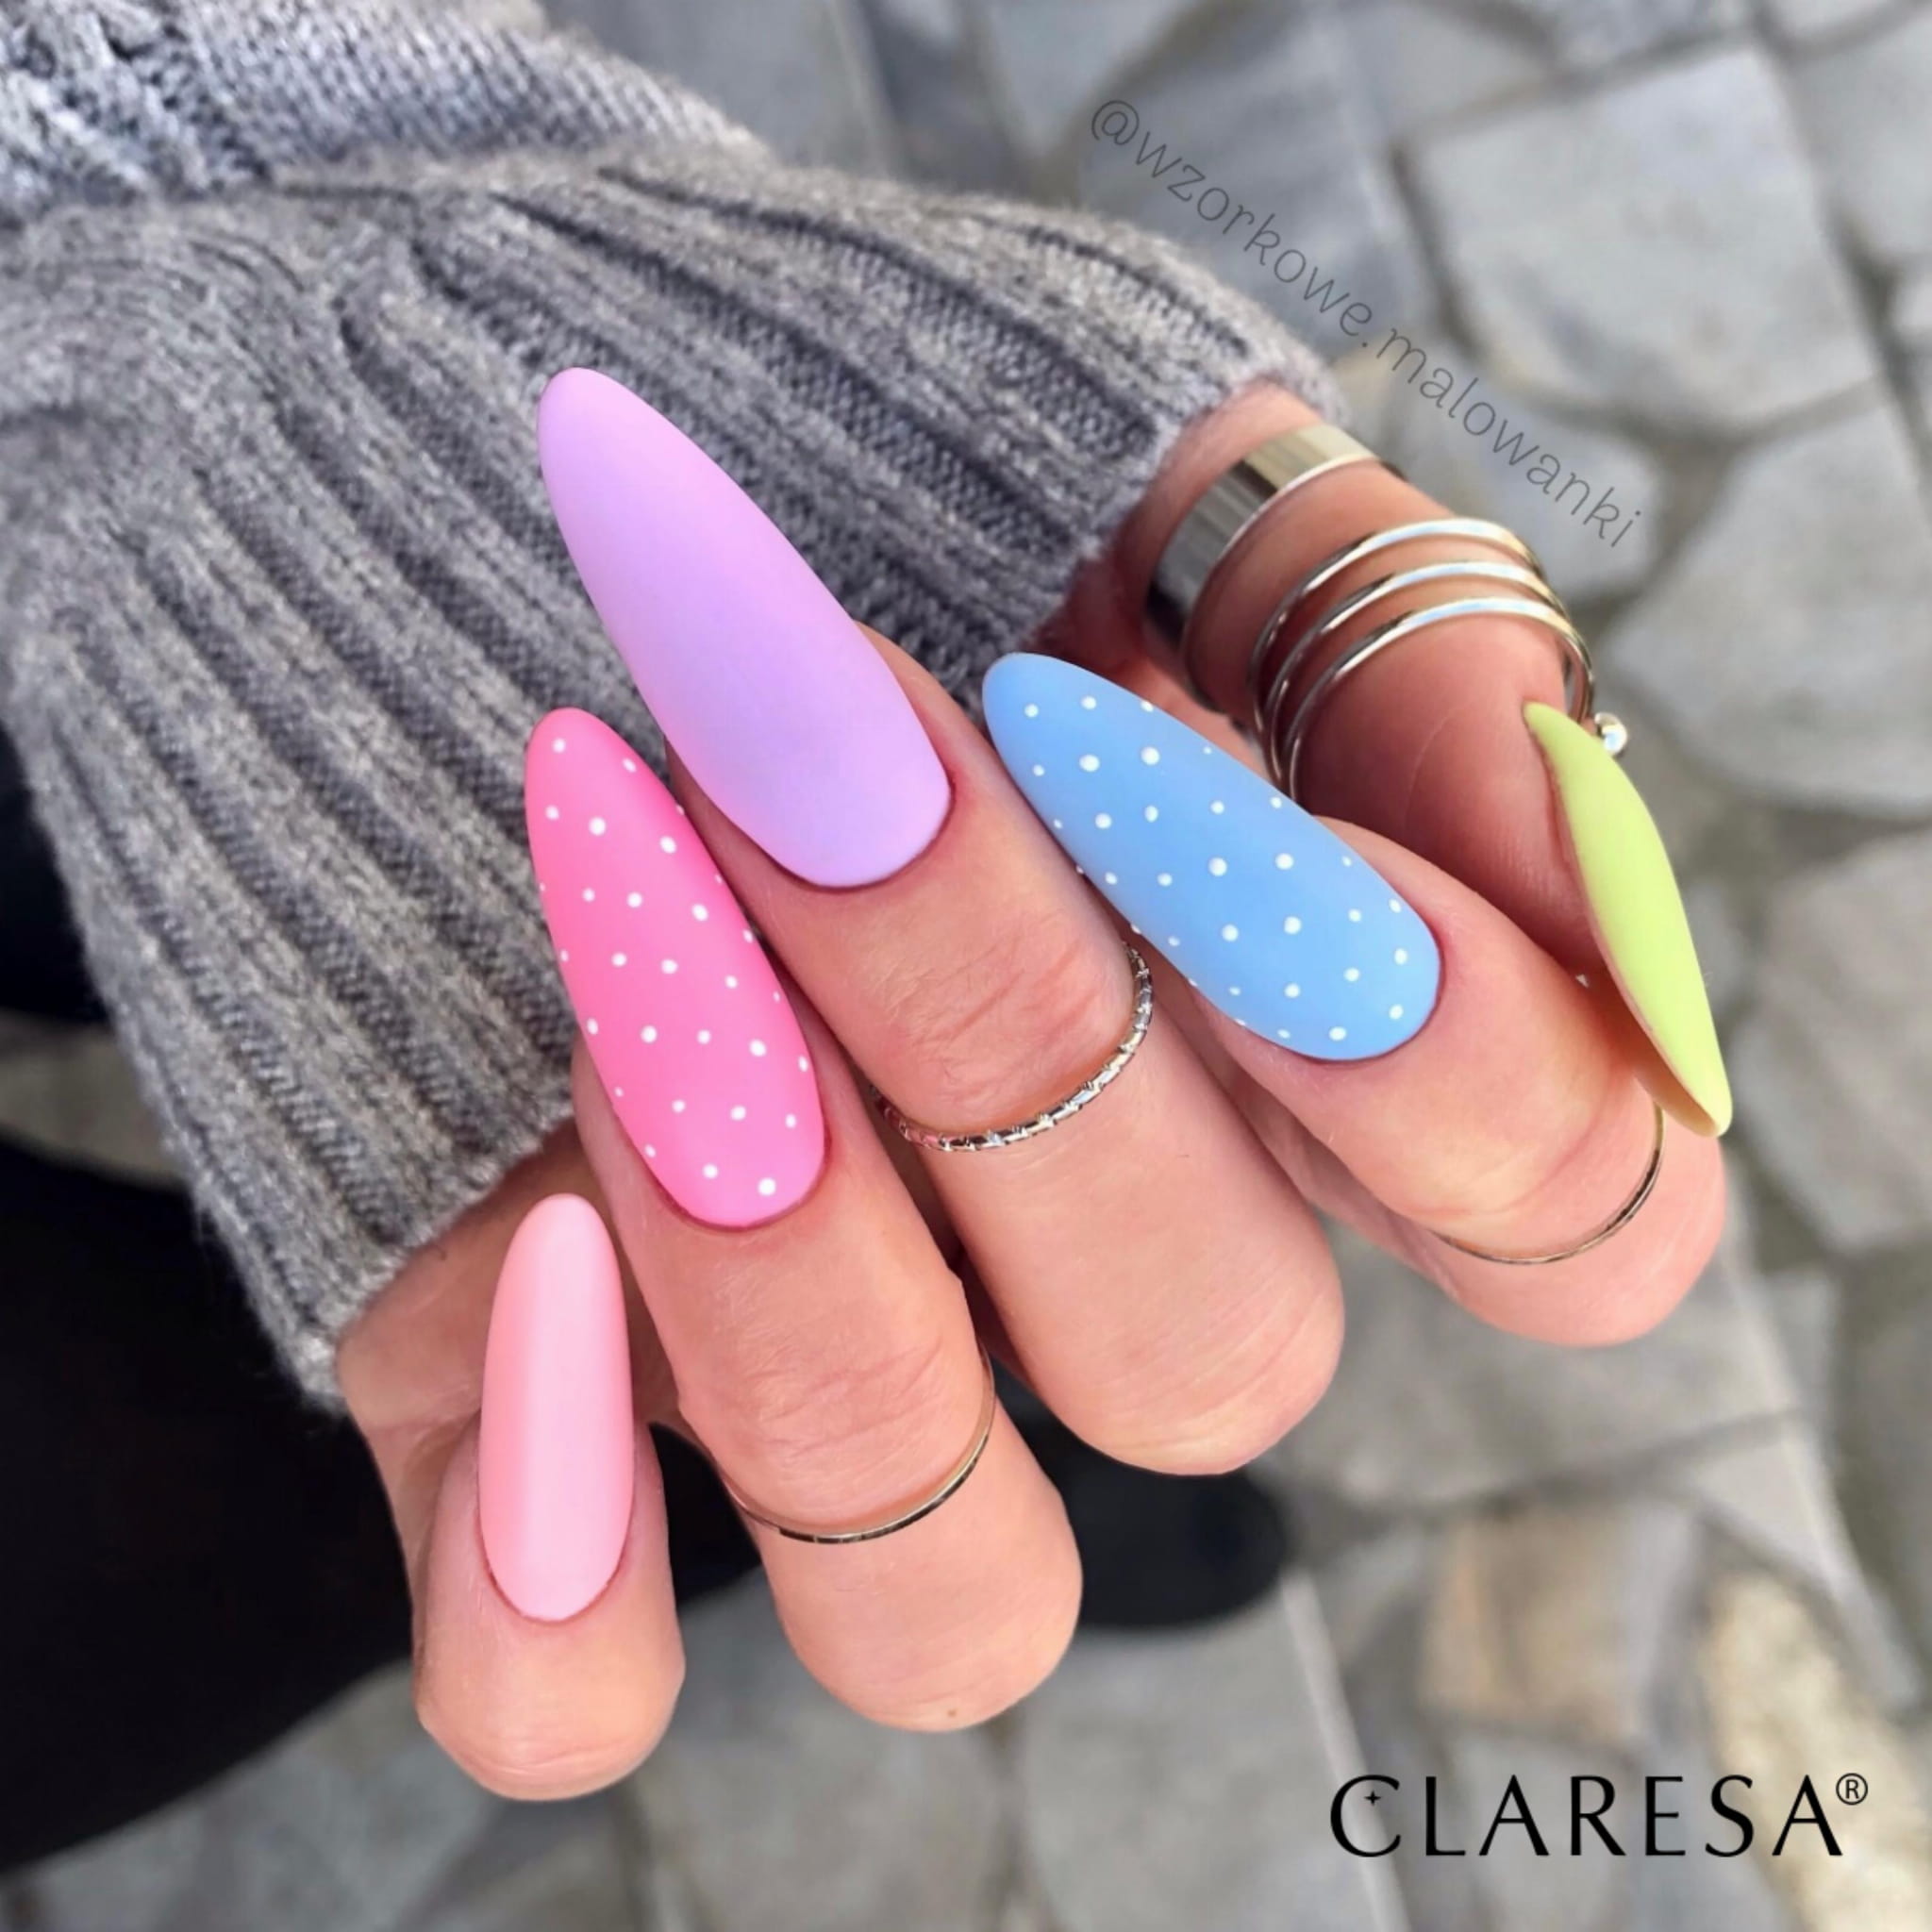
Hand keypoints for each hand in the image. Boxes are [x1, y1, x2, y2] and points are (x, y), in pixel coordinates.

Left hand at [338, 373, 1723, 1798]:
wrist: (424, 421)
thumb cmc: (817, 413)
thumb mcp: (1135, 429)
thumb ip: (1381, 626)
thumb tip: (1582, 863)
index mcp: (1275, 1039)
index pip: (1555, 1219)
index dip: (1463, 1078)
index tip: (1230, 807)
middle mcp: (1080, 1252)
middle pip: (1211, 1368)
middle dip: (1029, 1043)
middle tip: (827, 744)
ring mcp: (810, 1360)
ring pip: (939, 1587)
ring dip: (801, 1265)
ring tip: (637, 924)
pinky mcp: (527, 1411)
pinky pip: (567, 1684)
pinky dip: (552, 1565)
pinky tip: (531, 1266)